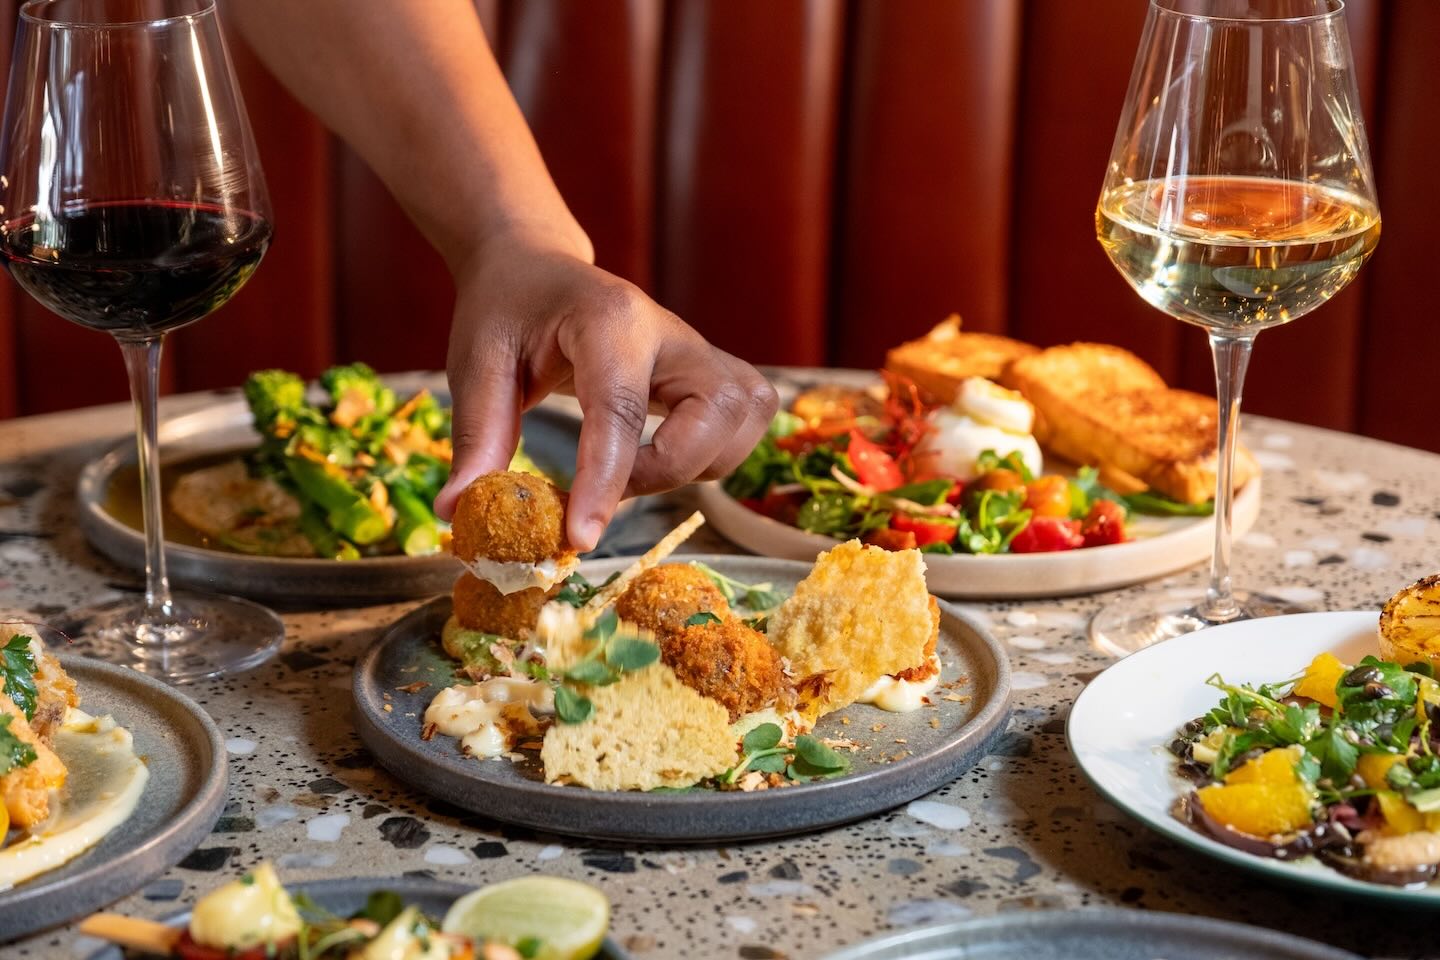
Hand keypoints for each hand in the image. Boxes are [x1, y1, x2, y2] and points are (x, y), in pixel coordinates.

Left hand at [433, 230, 778, 551]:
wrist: (535, 266)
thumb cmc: (506, 311)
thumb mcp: (476, 365)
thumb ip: (477, 438)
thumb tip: (459, 512)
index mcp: (608, 319)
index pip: (621, 410)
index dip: (605, 482)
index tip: (579, 538)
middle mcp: (669, 330)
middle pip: (714, 414)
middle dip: (666, 471)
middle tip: (604, 487)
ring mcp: (699, 348)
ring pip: (744, 416)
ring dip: (700, 463)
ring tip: (634, 469)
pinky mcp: (714, 368)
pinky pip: (748, 418)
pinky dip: (717, 452)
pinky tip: (666, 455)